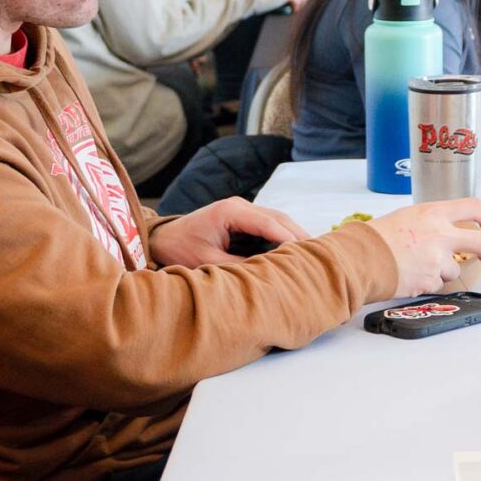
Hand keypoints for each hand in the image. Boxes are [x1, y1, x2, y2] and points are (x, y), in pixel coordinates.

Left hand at [149, 198, 310, 267]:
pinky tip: (293, 251)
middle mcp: (240, 205)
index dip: (288, 238)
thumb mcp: (207, 262)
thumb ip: (238, 266)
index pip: (268, 223)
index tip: (306, 252)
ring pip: (277, 220)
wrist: (162, 238)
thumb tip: (266, 275)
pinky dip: (282, 236)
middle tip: (318, 254)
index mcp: (230, 211)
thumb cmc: (181, 248)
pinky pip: (269, 225)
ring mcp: (243, 209)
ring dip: (293, 235)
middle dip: (298, 235)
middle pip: (278, 218)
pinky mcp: (243, 217)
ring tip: (311, 254)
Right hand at [363, 196, 480, 294]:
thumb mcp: (407, 216)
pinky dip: (427, 282)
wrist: (359, 259)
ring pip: (454, 269)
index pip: (474, 207)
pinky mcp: (430, 281)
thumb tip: (445, 229)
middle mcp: (441, 235)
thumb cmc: (375, 237)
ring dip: (442, 270)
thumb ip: (431, 221)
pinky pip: (437, 284)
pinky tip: (411, 275)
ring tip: (417, 265)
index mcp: (434, 213)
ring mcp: (438, 261)